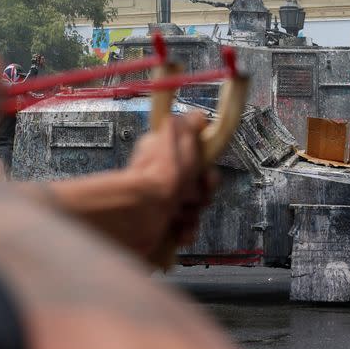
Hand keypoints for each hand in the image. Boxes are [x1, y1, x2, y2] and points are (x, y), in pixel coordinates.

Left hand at [126, 111, 217, 252]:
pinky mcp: (160, 227)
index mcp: (163, 157)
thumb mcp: (178, 134)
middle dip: (200, 194)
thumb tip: (197, 116)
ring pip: (193, 211)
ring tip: (177, 211)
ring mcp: (161, 205)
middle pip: (198, 188)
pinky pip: (185, 231)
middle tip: (190, 194)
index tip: (206, 174)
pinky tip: (177, 228)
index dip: (205, 169)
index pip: (195, 162)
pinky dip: (184, 231)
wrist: (144, 213)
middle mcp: (161, 179)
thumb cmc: (160, 176)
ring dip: (191, 213)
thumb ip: (189, 124)